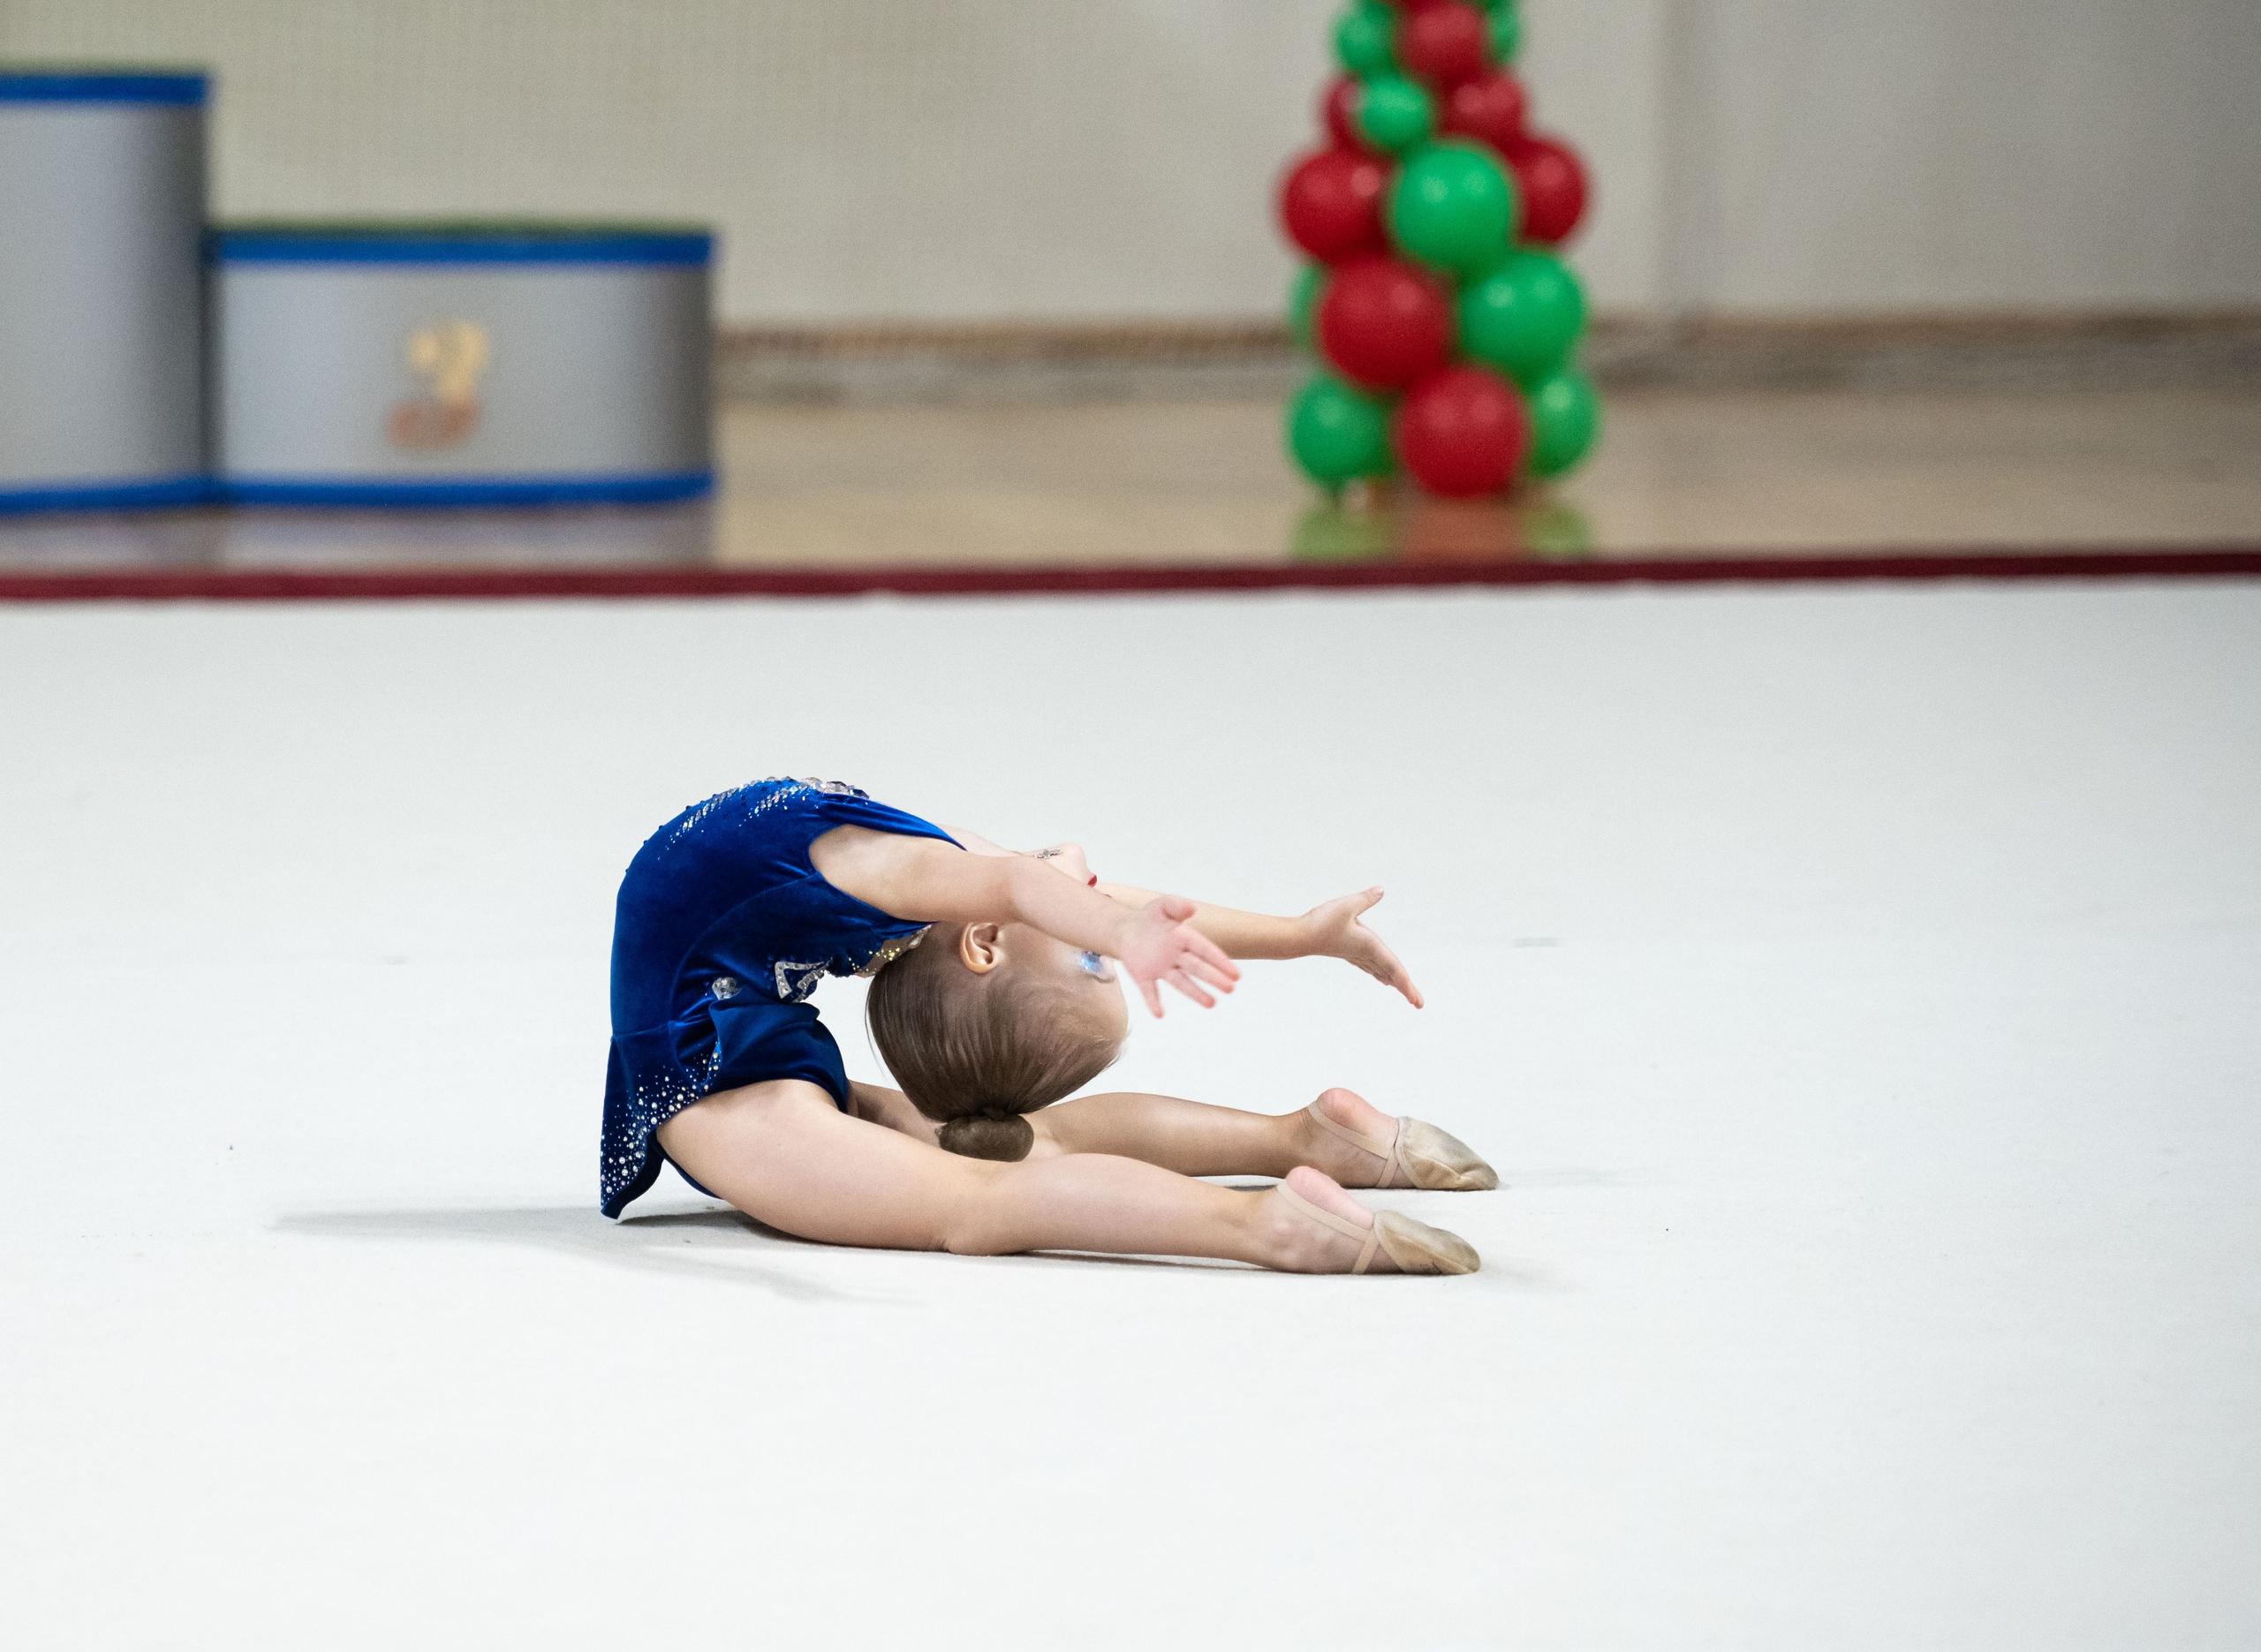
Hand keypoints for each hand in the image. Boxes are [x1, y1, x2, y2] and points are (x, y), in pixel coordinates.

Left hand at [1117, 895, 1240, 1016]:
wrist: (1127, 929)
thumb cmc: (1151, 918)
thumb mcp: (1162, 905)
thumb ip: (1176, 905)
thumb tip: (1191, 908)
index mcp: (1184, 938)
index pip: (1205, 950)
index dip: (1220, 961)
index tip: (1236, 974)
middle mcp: (1177, 956)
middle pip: (1197, 968)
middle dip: (1213, 978)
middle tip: (1230, 988)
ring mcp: (1161, 969)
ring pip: (1180, 982)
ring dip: (1195, 993)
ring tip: (1211, 1004)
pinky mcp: (1144, 977)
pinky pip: (1150, 991)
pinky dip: (1153, 1002)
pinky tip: (1159, 1014)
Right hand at [1299, 888, 1423, 1007]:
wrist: (1298, 937)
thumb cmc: (1321, 922)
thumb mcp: (1346, 906)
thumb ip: (1365, 898)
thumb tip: (1381, 890)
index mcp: (1370, 946)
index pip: (1394, 967)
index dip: (1407, 983)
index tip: (1416, 1001)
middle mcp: (1365, 953)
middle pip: (1390, 974)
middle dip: (1405, 988)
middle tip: (1419, 1004)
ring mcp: (1355, 954)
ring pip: (1380, 971)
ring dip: (1394, 981)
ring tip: (1405, 991)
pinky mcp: (1348, 952)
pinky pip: (1370, 966)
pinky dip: (1380, 972)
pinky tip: (1380, 976)